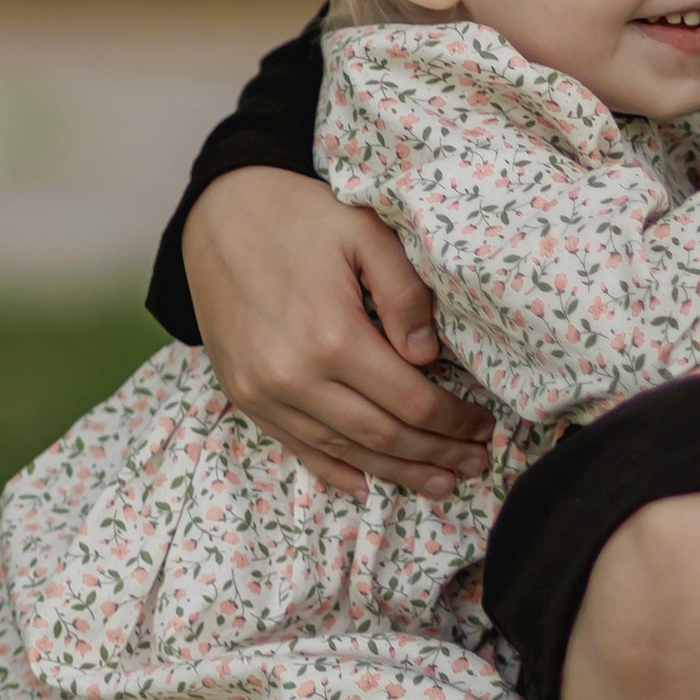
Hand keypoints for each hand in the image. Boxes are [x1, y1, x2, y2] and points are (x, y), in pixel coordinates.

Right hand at [182, 169, 490, 498]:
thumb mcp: (364, 233)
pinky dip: (337, 471)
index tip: (483, 425)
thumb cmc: (298, 217)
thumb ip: (404, 294)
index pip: (411, 401)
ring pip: (344, 451)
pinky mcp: (244, 397)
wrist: (216, 214)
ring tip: (439, 483)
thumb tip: (427, 356)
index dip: (454, 421)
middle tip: (476, 464)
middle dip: (436, 456)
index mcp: (331, 336)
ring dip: (396, 473)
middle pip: (383, 437)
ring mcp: (263, 394)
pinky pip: (298, 448)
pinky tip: (368, 485)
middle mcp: (293, 378)